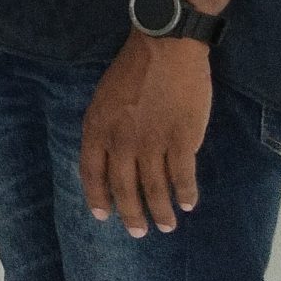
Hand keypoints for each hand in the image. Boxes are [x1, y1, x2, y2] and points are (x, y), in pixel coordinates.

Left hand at [81, 33, 211, 237]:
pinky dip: (186, 193)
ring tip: (166, 226)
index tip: (103, 216)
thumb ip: (106, 128)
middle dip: (130, 214)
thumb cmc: (132, 69)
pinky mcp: (181, 140)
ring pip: (154, 188)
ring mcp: (152, 142)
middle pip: (123, 187)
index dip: (97, 197)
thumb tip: (112, 157)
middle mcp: (121, 141)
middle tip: (138, 232)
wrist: (164, 49)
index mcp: (97, 127)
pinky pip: (182, 176)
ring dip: (161, 211)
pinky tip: (189, 204)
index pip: (92, 172)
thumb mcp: (104, 98)